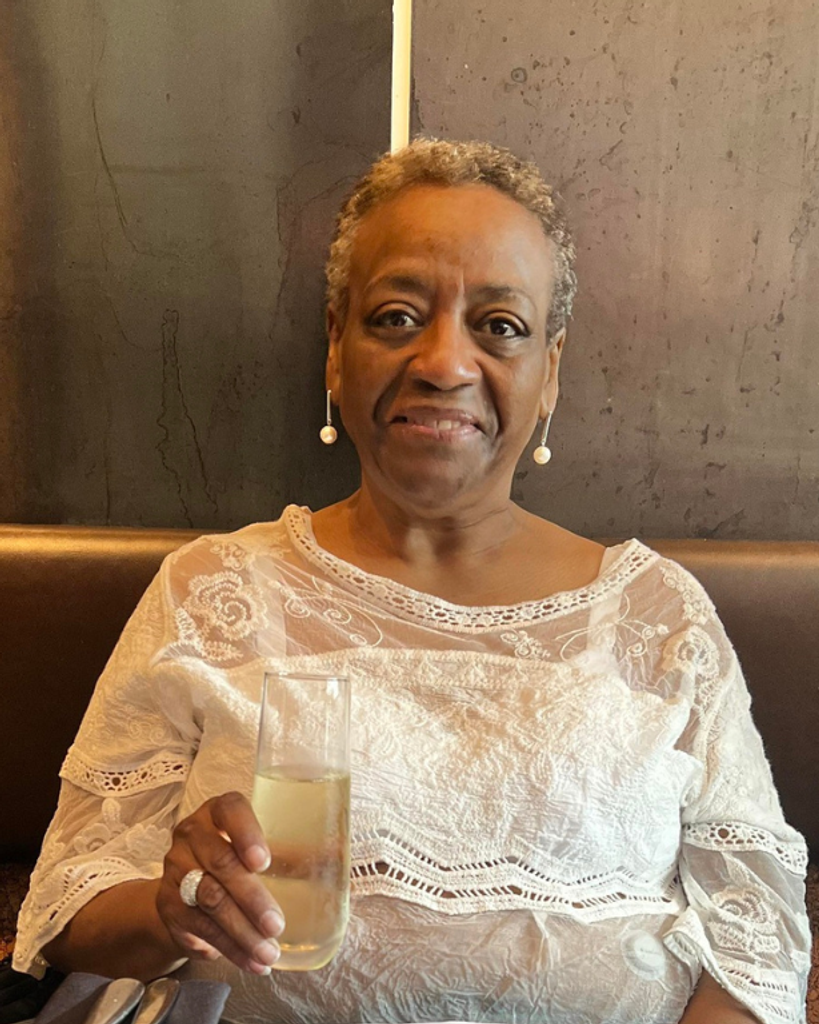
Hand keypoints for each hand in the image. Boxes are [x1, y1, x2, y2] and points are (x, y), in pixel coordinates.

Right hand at [156, 791, 284, 974]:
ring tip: (269, 952)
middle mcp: (192, 835)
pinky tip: (252, 962)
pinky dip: (231, 949)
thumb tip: (337, 855)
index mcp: (217, 812)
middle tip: (276, 924)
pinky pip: (202, 929)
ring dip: (243, 931)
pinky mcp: (170, 905)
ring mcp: (176, 870)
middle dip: (252, 897)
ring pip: (210, 900)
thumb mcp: (256, 847)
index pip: (230, 810)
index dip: (247, 834)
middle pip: (221, 862)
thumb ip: (289, 850)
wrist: (184, 886)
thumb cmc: (233, 857)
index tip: (264, 861)